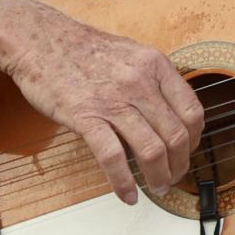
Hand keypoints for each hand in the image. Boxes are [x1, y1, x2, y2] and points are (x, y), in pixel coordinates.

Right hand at [0, 0, 204, 205]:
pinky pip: (113, 157)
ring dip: (159, 177)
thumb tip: (169, 115)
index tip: (187, 151)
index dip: (194, 139)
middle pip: (176, 136)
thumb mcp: (130, 53)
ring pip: (151, 150)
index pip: (192, 111)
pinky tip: (127, 195)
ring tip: (157, 188)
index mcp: (155, 65)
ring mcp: (112, 100)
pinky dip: (124, 183)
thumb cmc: (83, 49)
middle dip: (179, 165)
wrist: (40, 40)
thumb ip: (152, 80)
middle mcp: (139, 82)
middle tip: (173, 177)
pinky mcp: (86, 116)